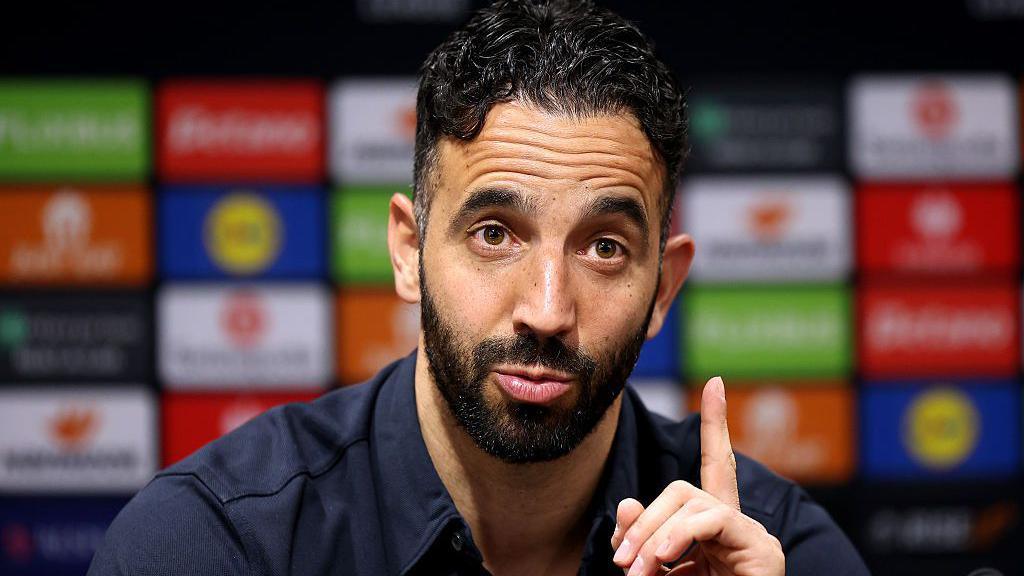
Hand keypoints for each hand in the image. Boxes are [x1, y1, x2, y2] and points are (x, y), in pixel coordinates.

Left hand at [609, 376, 784, 574]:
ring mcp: (751, 535)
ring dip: (656, 534)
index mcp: (711, 528)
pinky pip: (712, 520)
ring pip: (690, 499)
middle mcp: (734, 524)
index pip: (713, 466)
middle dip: (645, 519)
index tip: (717, 384)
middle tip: (623, 563)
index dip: (716, 425)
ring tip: (640, 571)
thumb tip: (627, 503)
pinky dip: (679, 536)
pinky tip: (662, 560)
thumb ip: (643, 538)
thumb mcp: (655, 571)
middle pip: (682, 487)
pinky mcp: (761, 549)